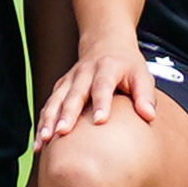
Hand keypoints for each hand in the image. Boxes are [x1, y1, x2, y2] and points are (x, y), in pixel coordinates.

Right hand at [34, 36, 167, 144]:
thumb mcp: (142, 74)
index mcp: (107, 67)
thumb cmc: (127, 65)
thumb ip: (145, 95)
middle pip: (74, 94)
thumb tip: (148, 116)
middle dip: (67, 114)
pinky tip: (39, 143)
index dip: (101, 102)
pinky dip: (42, 124)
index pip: (102, 85)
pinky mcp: (60, 88)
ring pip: (56, 100)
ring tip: (45, 140)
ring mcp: (69, 80)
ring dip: (49, 120)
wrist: (106, 43)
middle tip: (63, 133)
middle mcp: (84, 72)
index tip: (100, 121)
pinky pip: (49, 106)